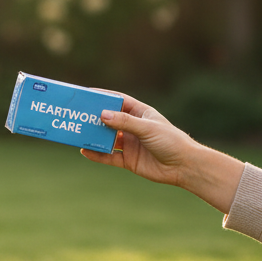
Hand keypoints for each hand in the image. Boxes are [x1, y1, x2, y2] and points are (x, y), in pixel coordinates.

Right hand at [80, 94, 194, 186]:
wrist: (183, 166)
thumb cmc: (171, 141)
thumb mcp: (147, 127)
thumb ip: (125, 122)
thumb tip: (102, 114)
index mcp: (140, 113)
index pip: (119, 101)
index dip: (104, 97)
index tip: (87, 94)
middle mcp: (133, 128)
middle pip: (110, 120)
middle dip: (94, 118)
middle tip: (77, 115)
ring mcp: (130, 144)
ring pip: (107, 139)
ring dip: (93, 136)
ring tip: (78, 133)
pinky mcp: (128, 160)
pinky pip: (108, 157)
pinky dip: (96, 154)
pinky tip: (85, 151)